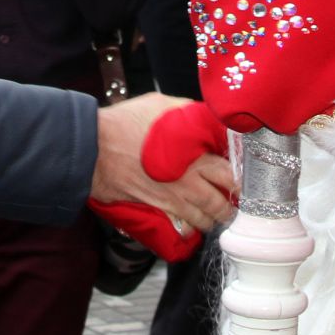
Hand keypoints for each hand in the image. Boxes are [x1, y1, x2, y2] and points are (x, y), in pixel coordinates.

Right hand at [92, 93, 235, 249]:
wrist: (93, 149)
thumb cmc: (124, 124)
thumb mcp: (161, 105)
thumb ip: (188, 111)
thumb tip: (203, 114)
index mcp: (195, 155)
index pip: (230, 174)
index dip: (238, 179)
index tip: (241, 178)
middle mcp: (188, 182)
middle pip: (222, 201)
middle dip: (231, 204)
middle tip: (235, 201)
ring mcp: (173, 199)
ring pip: (204, 219)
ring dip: (214, 219)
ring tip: (218, 215)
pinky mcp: (156, 210)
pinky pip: (182, 227)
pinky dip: (191, 229)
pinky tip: (192, 224)